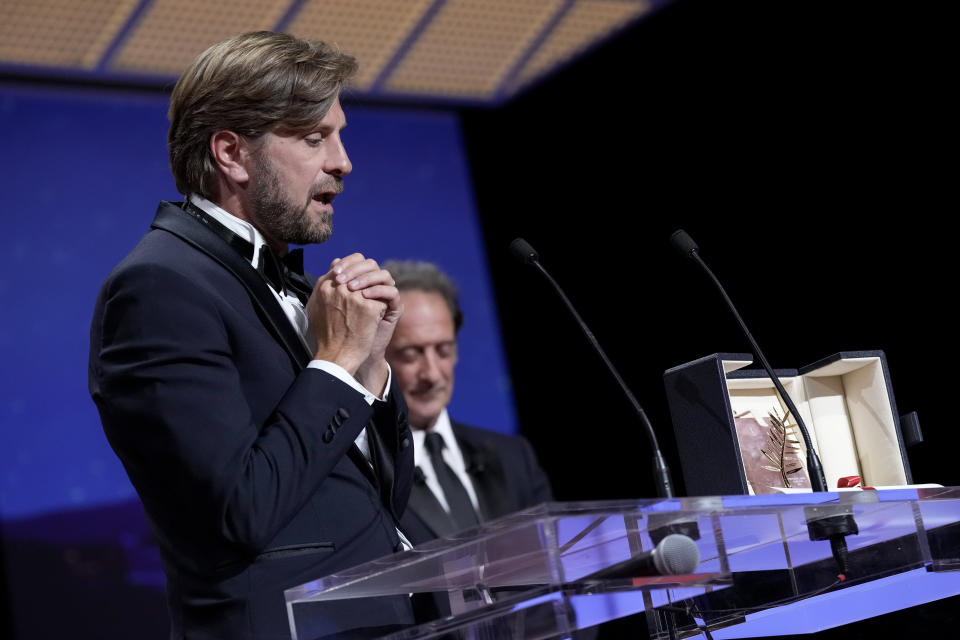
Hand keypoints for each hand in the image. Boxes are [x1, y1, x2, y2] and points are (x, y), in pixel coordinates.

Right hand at [307, 253, 388, 376]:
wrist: (336, 357)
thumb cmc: (327, 335)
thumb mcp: (316, 306)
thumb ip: (325, 284)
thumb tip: (334, 264)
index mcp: (324, 286)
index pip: (345, 264)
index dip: (356, 270)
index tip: (359, 281)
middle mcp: (338, 288)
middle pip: (362, 269)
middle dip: (370, 277)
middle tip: (372, 291)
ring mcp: (353, 296)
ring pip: (374, 283)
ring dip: (376, 293)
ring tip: (374, 305)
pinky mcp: (368, 307)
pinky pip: (382, 299)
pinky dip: (382, 309)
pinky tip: (376, 320)